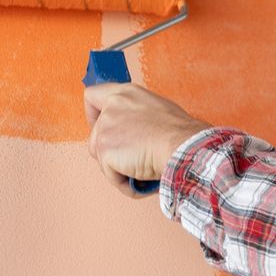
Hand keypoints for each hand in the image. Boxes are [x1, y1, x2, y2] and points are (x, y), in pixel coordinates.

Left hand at [83, 82, 212, 198]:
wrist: (182, 146)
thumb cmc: (179, 132)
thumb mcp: (156, 109)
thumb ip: (136, 114)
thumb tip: (133, 129)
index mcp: (125, 94)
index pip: (92, 96)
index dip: (93, 115)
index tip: (101, 126)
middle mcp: (111, 108)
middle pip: (94, 134)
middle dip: (110, 150)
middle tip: (131, 157)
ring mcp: (104, 129)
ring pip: (101, 157)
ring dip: (117, 166)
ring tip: (140, 168)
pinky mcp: (104, 150)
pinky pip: (110, 174)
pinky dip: (124, 181)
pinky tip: (141, 177)